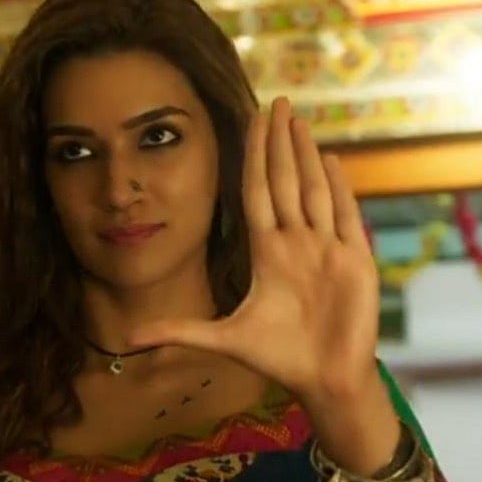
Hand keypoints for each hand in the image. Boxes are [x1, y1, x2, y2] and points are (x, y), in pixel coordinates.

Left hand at [128, 97, 380, 405]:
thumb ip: (177, 332)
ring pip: (312, 189)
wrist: (324, 379)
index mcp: (266, 252)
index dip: (252, 158)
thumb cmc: (279, 357)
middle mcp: (295, 242)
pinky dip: (336, 187)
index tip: (248, 124)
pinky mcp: (353, 261)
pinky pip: (343, 216)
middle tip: (275, 102)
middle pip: (283, 181)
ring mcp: (325, 248)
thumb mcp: (221, 339)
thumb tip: (128, 338)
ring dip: (304, 154)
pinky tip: (328, 159)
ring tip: (297, 119)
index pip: (255, 193)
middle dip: (278, 142)